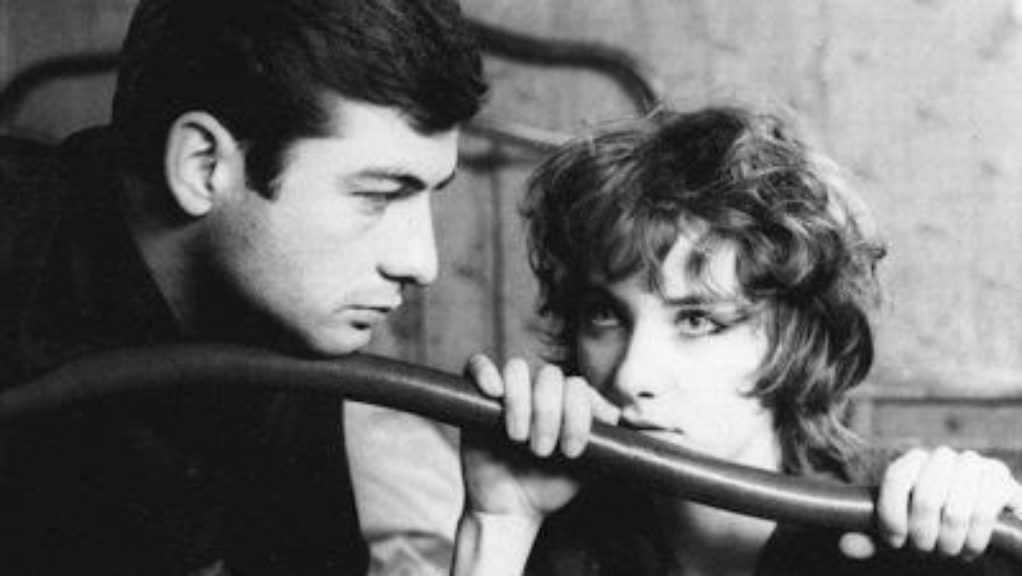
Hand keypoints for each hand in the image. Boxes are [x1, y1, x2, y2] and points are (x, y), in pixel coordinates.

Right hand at [460, 354, 619, 519]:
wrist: (511, 508)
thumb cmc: (549, 486)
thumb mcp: (586, 467)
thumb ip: (603, 440)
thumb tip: (615, 414)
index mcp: (567, 403)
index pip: (577, 387)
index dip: (577, 415)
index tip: (571, 451)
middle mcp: (539, 391)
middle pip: (549, 376)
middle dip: (549, 414)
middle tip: (542, 450)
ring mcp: (508, 391)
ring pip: (517, 368)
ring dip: (520, 403)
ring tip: (518, 438)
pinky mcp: (476, 395)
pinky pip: (478, 365)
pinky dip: (487, 373)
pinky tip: (494, 394)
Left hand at [873, 446, 1021, 559]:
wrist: (984, 524)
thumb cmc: (935, 527)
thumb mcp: (902, 530)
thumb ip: (872, 537)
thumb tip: (847, 545)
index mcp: (913, 461)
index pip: (896, 477)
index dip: (892, 514)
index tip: (896, 541)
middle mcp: (942, 457)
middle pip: (926, 497)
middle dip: (924, 534)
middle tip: (926, 549)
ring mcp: (975, 465)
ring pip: (955, 510)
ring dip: (950, 541)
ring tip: (948, 550)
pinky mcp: (1000, 480)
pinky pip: (984, 511)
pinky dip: (974, 538)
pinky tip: (970, 547)